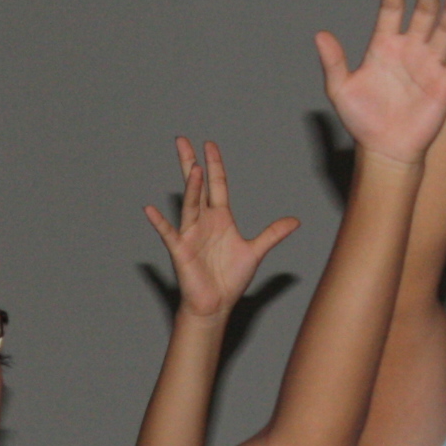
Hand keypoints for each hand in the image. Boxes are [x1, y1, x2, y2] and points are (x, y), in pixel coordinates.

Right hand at [144, 139, 299, 320]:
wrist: (216, 304)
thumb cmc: (230, 279)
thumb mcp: (255, 252)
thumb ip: (272, 234)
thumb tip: (295, 221)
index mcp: (220, 218)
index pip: (217, 184)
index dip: (215, 164)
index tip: (209, 145)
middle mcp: (203, 221)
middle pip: (197, 186)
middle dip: (191, 163)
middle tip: (183, 141)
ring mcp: (190, 234)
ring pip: (190, 204)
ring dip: (191, 187)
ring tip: (193, 168)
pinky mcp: (180, 250)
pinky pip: (168, 233)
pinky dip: (160, 222)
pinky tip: (151, 210)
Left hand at [317, 0, 445, 167]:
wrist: (385, 149)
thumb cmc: (362, 119)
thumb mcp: (341, 90)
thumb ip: (334, 62)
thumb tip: (320, 35)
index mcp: (384, 46)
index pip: (390, 12)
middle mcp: (410, 50)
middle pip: (422, 15)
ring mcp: (430, 65)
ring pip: (444, 32)